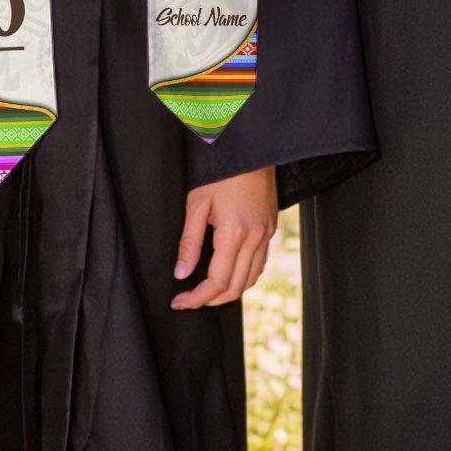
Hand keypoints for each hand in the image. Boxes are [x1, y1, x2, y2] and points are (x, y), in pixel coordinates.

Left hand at [171, 165, 277, 309]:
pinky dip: (244, 276)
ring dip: (229, 291)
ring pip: (251, 279)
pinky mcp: (271, 227)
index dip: (196, 298)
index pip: (216, 282)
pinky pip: (260, 263)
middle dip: (211, 300)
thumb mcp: (197, 203)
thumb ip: (189, 242)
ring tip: (207, 291)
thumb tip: (181, 273)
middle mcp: (255, 237)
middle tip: (189, 299)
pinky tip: (229, 272)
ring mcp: (266, 233)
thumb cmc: (222, 171)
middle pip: (235, 287)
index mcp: (234, 233)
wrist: (251, 148)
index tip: (179, 301)